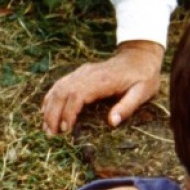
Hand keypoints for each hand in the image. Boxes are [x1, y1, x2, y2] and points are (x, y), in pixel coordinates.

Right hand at [41, 40, 164, 135]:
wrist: (141, 55)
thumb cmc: (143, 76)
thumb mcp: (143, 92)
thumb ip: (128, 106)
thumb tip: (112, 122)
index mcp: (103, 80)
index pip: (77, 94)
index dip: (68, 112)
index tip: (65, 129)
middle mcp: (88, 74)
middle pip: (63, 92)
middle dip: (53, 114)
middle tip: (51, 134)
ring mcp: (82, 72)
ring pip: (58, 88)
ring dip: (49, 107)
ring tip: (46, 128)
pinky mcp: (80, 73)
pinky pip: (60, 84)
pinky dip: (50, 97)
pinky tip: (45, 111)